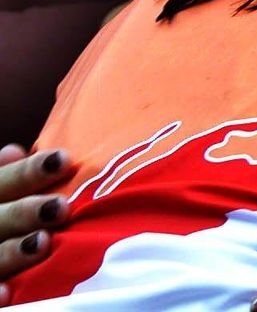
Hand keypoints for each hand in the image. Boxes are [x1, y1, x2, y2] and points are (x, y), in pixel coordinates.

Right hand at [0, 145, 75, 304]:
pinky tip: (7, 292)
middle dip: (23, 212)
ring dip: (11, 251)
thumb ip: (6, 178)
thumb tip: (14, 152)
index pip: (1, 182)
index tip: (63, 159)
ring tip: (41, 243)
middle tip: (60, 207)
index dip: (28, 171)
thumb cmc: (2, 215)